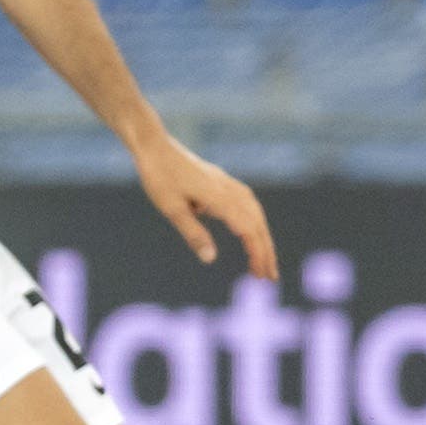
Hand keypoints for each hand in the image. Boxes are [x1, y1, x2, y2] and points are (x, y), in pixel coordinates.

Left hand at [141, 137, 275, 278]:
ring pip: (255, 213)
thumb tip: (211, 259)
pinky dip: (256, 221)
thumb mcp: (171, 209)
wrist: (155, 147)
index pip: (247, 229)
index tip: (261, 275)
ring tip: (264, 259)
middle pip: (257, 223)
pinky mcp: (222, 182)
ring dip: (262, 237)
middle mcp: (229, 190)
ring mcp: (228, 184)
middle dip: (266, 251)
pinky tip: (252, 230)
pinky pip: (248, 204)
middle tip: (270, 277)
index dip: (257, 253)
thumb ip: (193, 233)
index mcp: (219, 198)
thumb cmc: (160, 178)